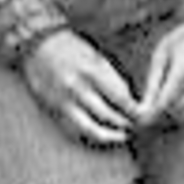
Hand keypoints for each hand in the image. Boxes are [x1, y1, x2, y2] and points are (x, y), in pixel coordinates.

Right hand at [20, 28, 141, 146]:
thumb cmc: (71, 48)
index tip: (145, 115)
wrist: (38, 46)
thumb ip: (111, 77)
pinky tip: (100, 136)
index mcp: (93, 71)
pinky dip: (89, 136)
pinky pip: (74, 131)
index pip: (121, 98)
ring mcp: (65, 102)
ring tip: (122, 137)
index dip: (135, 110)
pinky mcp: (54, 111)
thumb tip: (129, 100)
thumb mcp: (96, 56)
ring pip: (91, 129)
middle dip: (126, 124)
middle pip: (109, 116)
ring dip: (110, 136)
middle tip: (138, 128)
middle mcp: (79, 89)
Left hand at [133, 20, 183, 130]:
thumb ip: (152, 86)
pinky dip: (181, 114)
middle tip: (145, 114)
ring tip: (156, 110)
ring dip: (168, 118)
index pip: (164, 104)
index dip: (149, 115)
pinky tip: (171, 107)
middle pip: (173, 112)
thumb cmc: (178, 43)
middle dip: (156, 117)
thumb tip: (142, 111)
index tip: (138, 118)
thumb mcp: (160, 57)